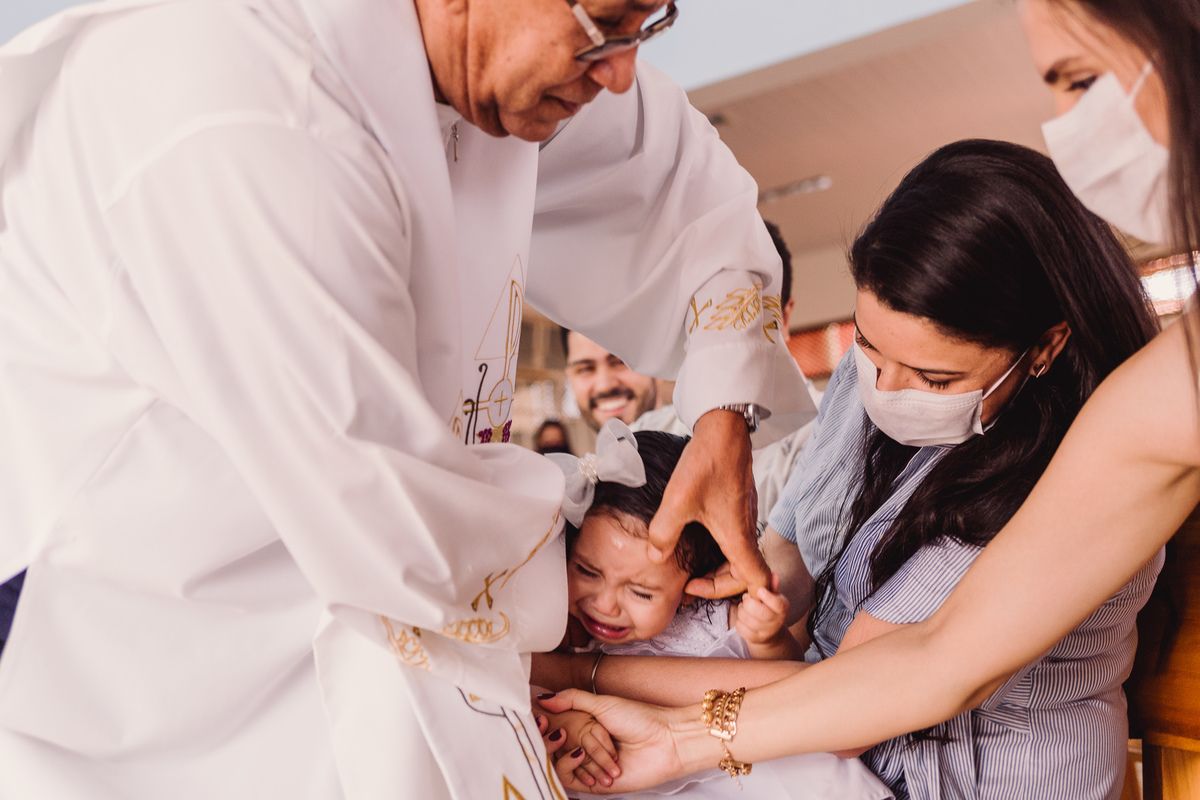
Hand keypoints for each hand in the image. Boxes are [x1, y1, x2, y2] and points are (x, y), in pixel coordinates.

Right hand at [540, 690, 687, 793]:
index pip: (552, 724)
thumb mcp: (603, 703)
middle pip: (551, 744)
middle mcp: (583, 744)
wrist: (664, 742)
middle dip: (554, 737)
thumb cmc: (640, 719)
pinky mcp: (592, 784)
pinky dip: (569, 766)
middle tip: (561, 731)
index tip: (540, 717)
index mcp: (585, 724)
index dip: (542, 722)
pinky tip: (581, 755)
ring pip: (557, 760)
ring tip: (587, 746)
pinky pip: (566, 778)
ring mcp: (587, 764)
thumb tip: (543, 699)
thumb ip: (572, 699)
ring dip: (572, 750)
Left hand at [649, 409, 769, 592]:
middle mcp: (747, 530)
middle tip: (688, 585)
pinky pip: (736, 539)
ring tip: (690, 570)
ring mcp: (745, 517)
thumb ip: (663, 534)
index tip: (699, 588)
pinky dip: (721, 550)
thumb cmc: (706, 464)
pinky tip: (697, 542)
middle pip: (746, 575)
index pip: (757, 583)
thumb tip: (655, 558)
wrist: (723, 429)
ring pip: (740, 556)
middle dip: (718, 585)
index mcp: (738, 537)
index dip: (735, 596)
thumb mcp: (676, 502)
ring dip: (720, 569)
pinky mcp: (739, 505)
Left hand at [735, 575, 793, 656]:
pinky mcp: (755, 639)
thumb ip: (773, 586)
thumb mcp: (774, 596)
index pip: (778, 604)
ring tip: (745, 607)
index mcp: (783, 608)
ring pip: (747, 619)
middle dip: (748, 603)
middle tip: (747, 598)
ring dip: (741, 610)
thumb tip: (774, 574)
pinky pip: (741, 628)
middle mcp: (777, 622)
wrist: (771, 633)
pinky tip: (743, 618)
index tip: (759, 590)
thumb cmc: (770, 609)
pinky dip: (739, 621)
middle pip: (760, 612)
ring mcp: (766, 632)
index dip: (767, 596)